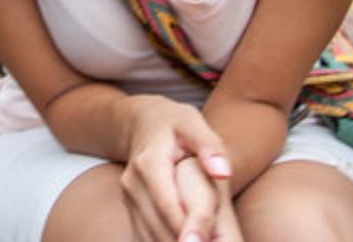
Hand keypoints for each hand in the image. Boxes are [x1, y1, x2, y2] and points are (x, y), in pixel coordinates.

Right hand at [118, 95, 237, 241]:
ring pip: (149, 237)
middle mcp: (133, 184)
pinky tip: (185, 241)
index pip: (168, 204)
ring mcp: (129, 198)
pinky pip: (145, 236)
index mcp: (149, 163)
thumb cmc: (174, 124)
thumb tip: (223, 173)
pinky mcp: (130, 209)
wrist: (142, 122)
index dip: (187, 229)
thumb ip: (209, 147)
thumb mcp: (193, 124)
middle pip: (158, 227)